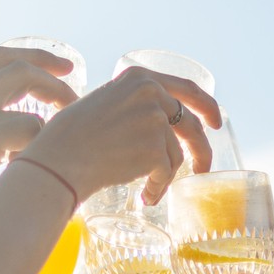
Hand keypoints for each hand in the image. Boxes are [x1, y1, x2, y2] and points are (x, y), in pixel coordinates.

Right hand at [0, 46, 83, 236]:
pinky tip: (34, 169)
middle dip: (55, 77)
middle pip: (17, 66)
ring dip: (53, 116)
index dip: (37, 57)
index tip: (65, 69)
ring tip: (63, 139)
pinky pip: (29, 129)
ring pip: (28, 100)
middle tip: (76, 99)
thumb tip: (38, 136)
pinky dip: (40, 146)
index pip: (1, 59)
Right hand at [23, 68, 221, 206]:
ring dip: (164, 175)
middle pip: (190, 123)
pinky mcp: (156, 147)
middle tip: (204, 166)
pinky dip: (158, 188)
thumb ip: (132, 104)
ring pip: (176, 154)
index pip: (186, 88)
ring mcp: (155, 119)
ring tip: (147, 189)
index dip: (205, 105)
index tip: (215, 121)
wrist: (58, 160)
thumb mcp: (104, 102)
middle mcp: (151, 92)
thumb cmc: (69, 137)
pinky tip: (144, 196)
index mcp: (138, 77)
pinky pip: (167, 173)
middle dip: (201, 148)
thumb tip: (161, 120)